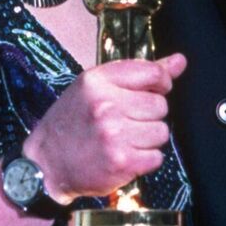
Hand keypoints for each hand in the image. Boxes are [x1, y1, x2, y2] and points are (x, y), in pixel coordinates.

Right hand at [24, 54, 186, 204]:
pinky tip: (125, 156)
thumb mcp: (96, 88)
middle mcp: (105, 105)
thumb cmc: (72, 122)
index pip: (153, 73)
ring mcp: (114, 134)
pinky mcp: (121, 162)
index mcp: (98, 80)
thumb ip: (140, 74)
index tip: (151, 92)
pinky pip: (156, 157)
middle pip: (160, 105)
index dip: (160, 84)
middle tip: (127, 122)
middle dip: (149, 116)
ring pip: (161, 132)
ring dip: (148, 139)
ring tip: (124, 140)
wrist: (45, 164)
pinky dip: (145, 160)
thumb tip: (180, 61)